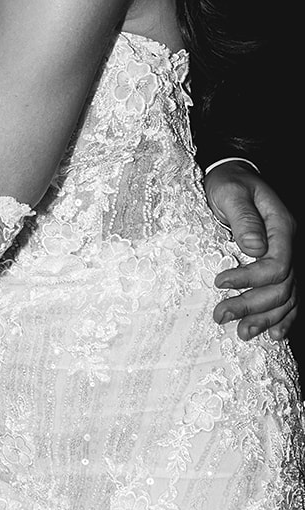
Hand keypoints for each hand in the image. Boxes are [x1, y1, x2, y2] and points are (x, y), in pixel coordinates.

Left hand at [207, 162, 296, 340]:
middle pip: (281, 286)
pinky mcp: (276, 264)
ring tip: (242, 333)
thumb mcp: (230, 191)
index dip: (250, 279)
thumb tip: (253, 248)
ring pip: (287, 297)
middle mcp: (288, 245)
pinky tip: (273, 334)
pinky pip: (288, 296)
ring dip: (266, 318)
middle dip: (252, 305)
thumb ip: (243, 218)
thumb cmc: (228, 181)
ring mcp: (285, 256)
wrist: (231, 175)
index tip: (220, 282)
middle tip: (221, 315)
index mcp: (281, 227)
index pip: (276, 265)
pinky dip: (283, 317)